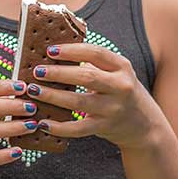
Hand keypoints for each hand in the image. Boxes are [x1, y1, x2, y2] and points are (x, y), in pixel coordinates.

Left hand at [27, 44, 166, 150]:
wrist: (144, 125)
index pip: (95, 53)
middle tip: (37, 71)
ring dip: (53, 96)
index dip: (71, 50)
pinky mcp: (105, 127)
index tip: (49, 50)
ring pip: (79, 102)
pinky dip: (59, 127)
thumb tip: (52, 52)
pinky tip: (42, 123)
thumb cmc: (119, 92)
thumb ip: (92, 63)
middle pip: (86, 77)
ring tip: (33, 91)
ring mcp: (114, 108)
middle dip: (58, 73)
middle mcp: (121, 86)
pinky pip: (78, 128)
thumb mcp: (114, 73)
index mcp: (121, 67)